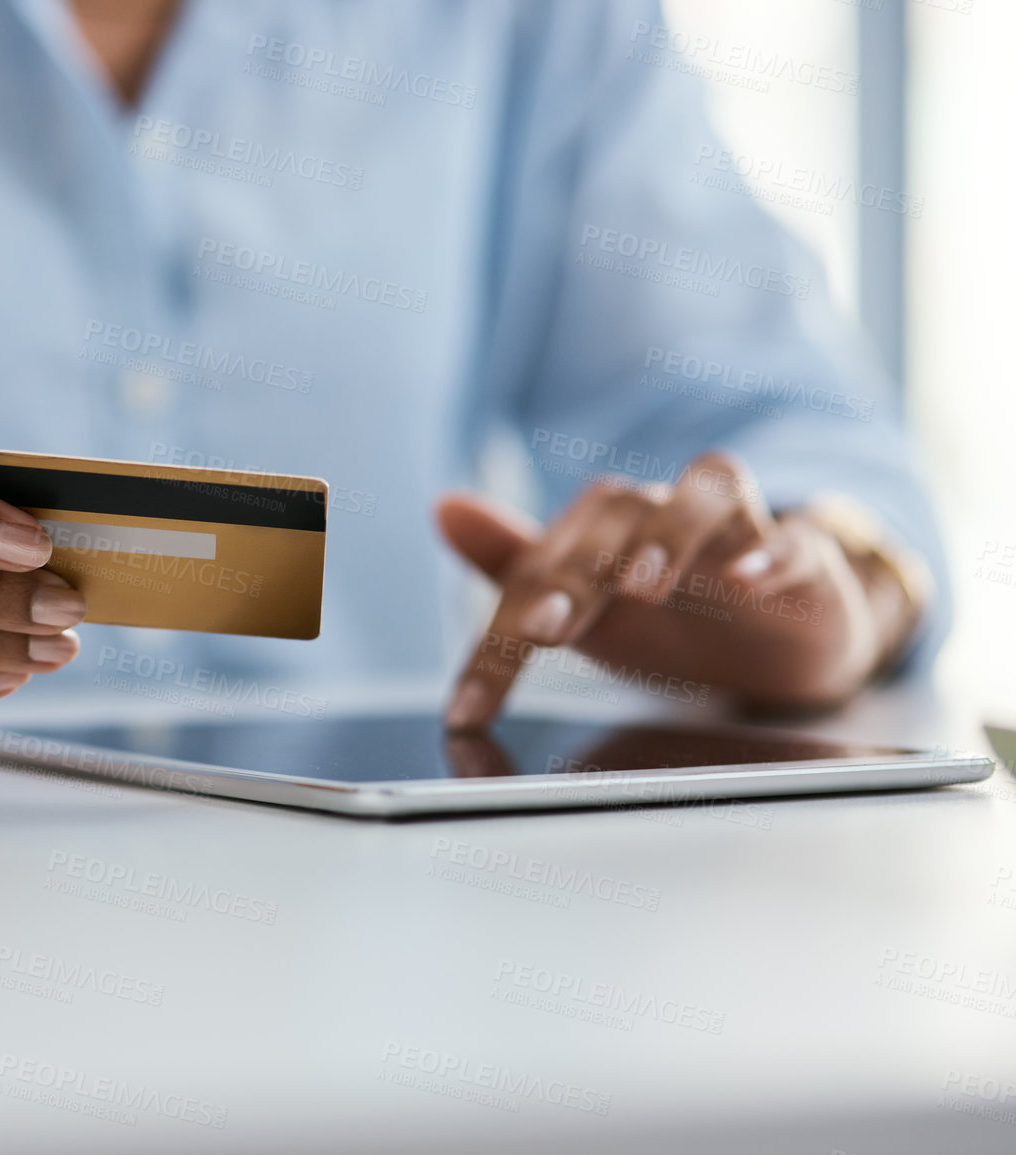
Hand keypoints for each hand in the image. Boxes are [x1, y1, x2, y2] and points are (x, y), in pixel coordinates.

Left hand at [438, 451, 910, 729]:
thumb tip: (443, 506)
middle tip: (545, 628)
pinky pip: (796, 539)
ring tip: (640, 583)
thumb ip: (512, 566)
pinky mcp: (804, 558)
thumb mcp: (582, 607)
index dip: (498, 641)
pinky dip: (773, 550)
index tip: (469, 708)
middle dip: (576, 572)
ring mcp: (735, 532)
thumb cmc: (667, 617)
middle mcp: (661, 517)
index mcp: (600, 533)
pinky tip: (749, 574)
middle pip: (614, 515)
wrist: (780, 637)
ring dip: (668, 535)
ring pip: (705, 495)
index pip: (537, 572)